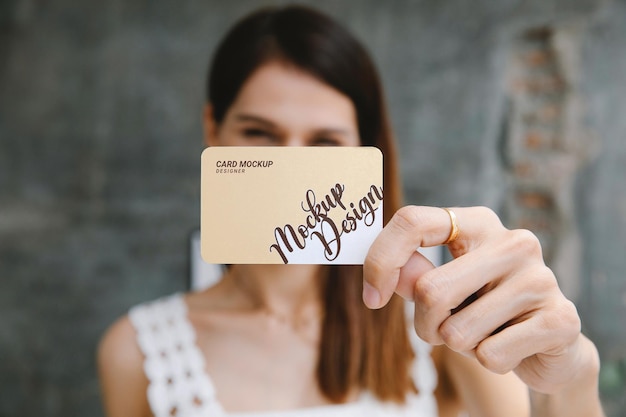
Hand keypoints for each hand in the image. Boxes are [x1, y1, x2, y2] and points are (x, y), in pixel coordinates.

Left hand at [363, 206, 586, 393]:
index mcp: (478, 223)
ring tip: (486, 334)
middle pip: (429, 290)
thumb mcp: (446, 287)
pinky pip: (490, 355)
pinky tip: (511, 348)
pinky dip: (489, 362)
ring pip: (457, 331)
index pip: (412, 221)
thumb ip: (414, 275)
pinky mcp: (560, 318)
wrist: (549, 342)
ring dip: (460, 346)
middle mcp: (513, 241)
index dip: (381, 261)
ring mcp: (540, 277)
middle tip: (445, 330)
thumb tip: (383, 275)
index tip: (372, 298)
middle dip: (425, 325)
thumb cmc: (485, 308)